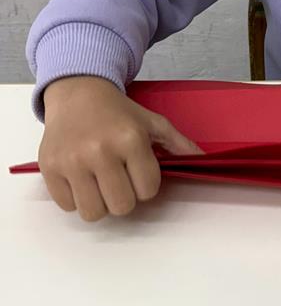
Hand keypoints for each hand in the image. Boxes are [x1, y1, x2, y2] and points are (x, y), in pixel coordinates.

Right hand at [39, 76, 203, 221]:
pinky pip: (67, 206)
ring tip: (100, 182)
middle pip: (122, 206)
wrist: (78, 93)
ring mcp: (72, 161)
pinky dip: (75, 198)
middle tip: (120, 179)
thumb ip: (179, 144)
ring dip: (100, 202)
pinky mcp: (49, 168)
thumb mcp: (152, 121)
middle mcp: (100, 151)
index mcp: (130, 139)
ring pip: (93, 212)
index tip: (139, 171)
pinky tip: (80, 178)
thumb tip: (206, 161)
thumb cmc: (118, 111)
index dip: (146, 185)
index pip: (148, 190)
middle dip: (124, 196)